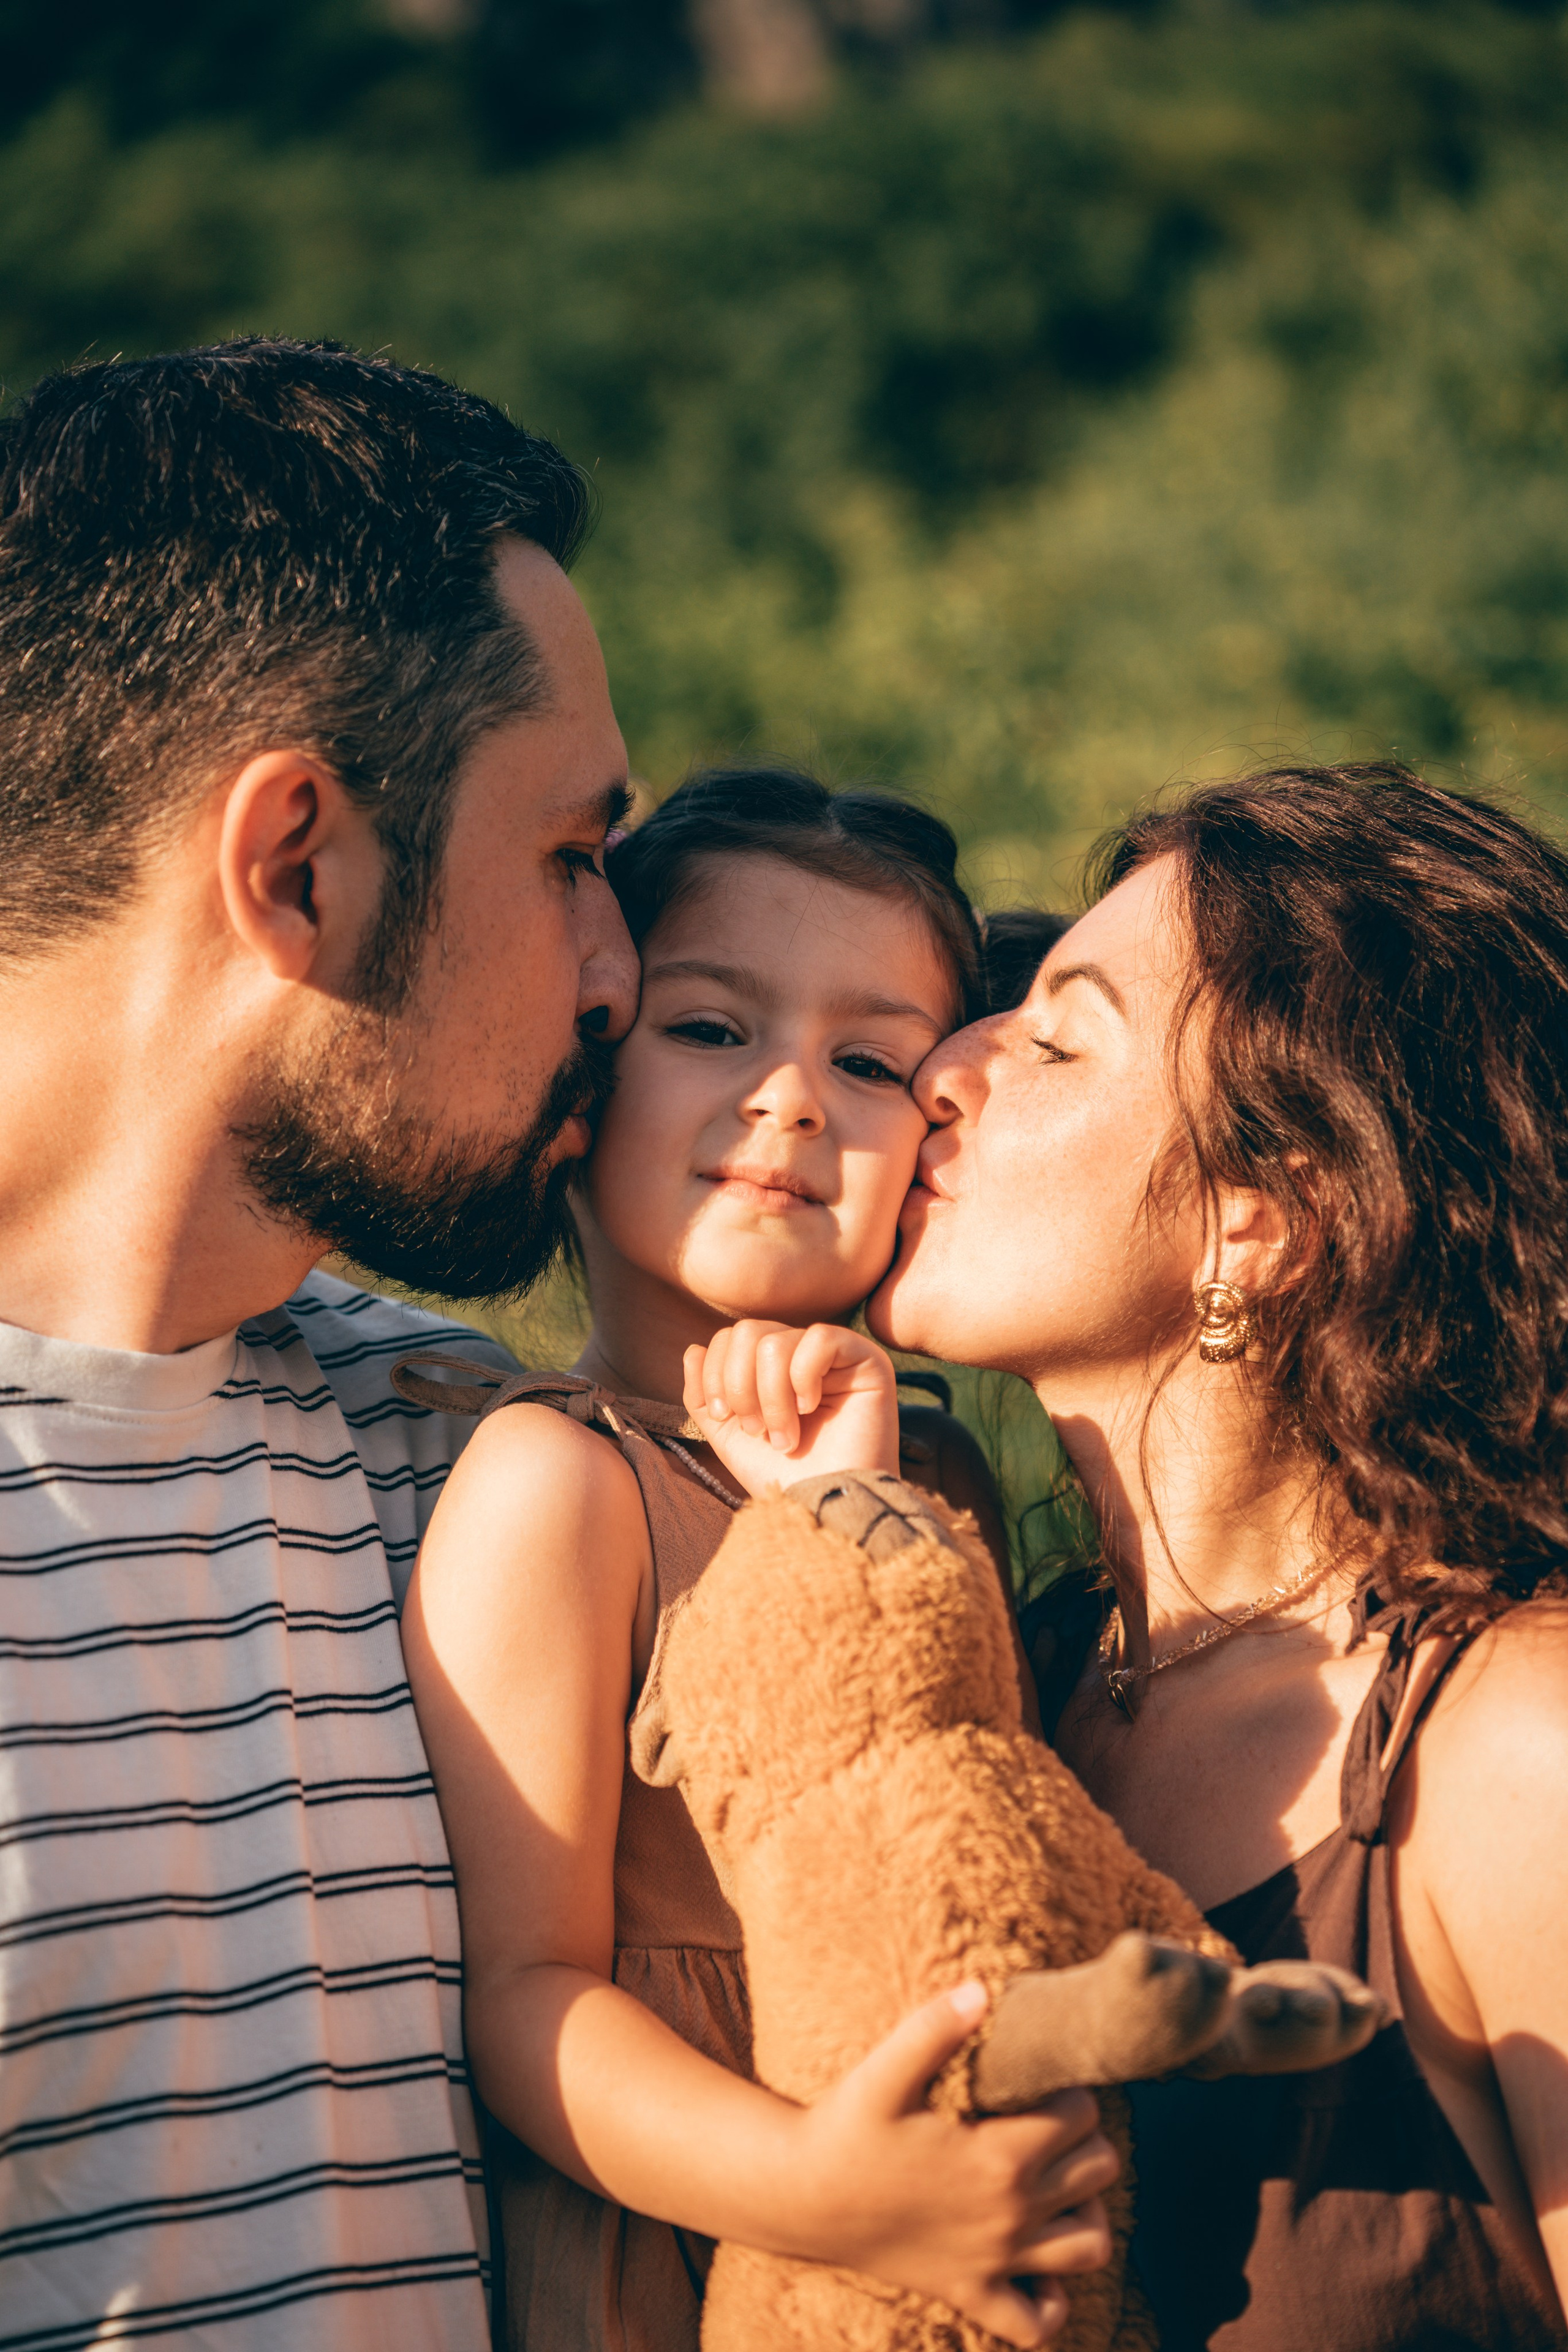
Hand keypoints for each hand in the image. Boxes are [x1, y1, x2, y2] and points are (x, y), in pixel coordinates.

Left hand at [682, 1320, 900, 1498]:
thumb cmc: (781, 1475)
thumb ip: (705, 1395)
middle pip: (747, 1331)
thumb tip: (694, 1349)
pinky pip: (819, 1338)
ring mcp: (836, 1355)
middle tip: (758, 1431)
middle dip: (740, 1387)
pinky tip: (811, 1408)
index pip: (730, 1338)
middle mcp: (803, 1353)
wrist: (822, 1508)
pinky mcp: (866, 1359)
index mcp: (773, 1367)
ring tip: (785, 1436)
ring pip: (775, 1342)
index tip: (728, 1419)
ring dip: (771, 1398)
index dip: (716, 1376)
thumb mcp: (728, 1435)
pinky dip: (803, 1378)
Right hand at [787, 1983, 1116, 2346]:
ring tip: (1056, 2182)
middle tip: (1047, 2121)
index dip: (1070, 2091)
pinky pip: (1037, 2324)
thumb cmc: (844, 2127)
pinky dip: (1049, 2300)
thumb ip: (935, 2027)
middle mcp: (1010, 2213)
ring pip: (1089, 2247)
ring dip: (1085, 2212)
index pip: (1083, 2115)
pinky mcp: (971, 2293)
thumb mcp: (884, 2070)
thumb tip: (983, 1990)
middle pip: (1098, 2172)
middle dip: (1085, 2141)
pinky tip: (1034, 2266)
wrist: (801, 2199)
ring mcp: (996, 2261)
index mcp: (999, 2155)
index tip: (1039, 2082)